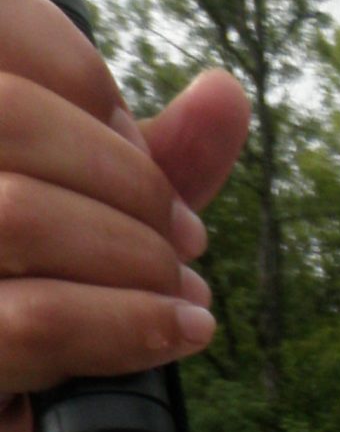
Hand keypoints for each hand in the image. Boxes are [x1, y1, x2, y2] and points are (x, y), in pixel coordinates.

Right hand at [0, 0, 248, 431]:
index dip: (88, 86)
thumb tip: (225, 98)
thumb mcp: (86, 240)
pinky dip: (127, 329)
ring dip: (132, 259)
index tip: (144, 157)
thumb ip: (144, 169)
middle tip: (182, 242)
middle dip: (128, 180)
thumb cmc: (26, 345)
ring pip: (20, 216)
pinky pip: (36, 323)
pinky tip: (176, 335)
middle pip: (11, 116)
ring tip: (180, 298)